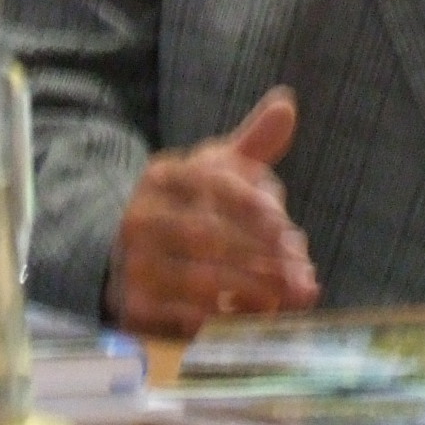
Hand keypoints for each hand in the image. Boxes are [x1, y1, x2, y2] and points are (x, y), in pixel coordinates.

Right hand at [104, 87, 320, 336]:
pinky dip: (224, 320)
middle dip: (261, 256)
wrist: (124, 258)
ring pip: (199, 279)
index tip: (288, 228)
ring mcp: (134, 263)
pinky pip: (183, 317)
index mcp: (164, 176)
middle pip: (208, 235)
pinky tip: (254, 318)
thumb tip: (287, 104)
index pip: (212, 184)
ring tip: (286, 297)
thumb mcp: (216, 172)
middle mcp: (141, 217)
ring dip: (250, 289)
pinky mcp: (135, 306)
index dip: (254, 206)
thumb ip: (253, 145)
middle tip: (300, 274)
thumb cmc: (188, 210)